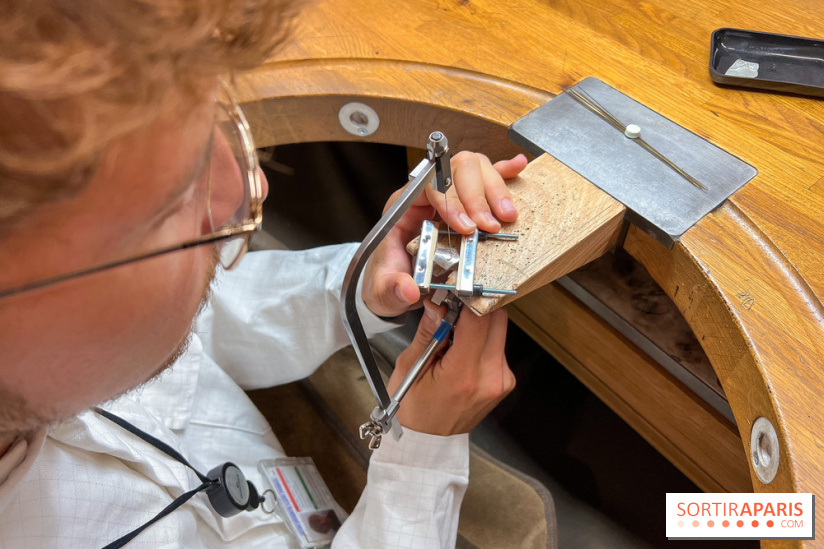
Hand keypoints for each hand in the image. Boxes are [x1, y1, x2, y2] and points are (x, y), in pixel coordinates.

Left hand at [362, 152, 527, 317]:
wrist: (394, 285)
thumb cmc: (389, 281)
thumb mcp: (384, 291)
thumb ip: (391, 289)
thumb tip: (408, 288)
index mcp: (403, 207)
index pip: (429, 186)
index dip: (451, 201)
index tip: (467, 227)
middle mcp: (426, 195)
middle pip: (456, 171)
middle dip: (477, 196)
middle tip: (491, 225)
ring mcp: (448, 195)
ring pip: (474, 170)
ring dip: (494, 188)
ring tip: (506, 215)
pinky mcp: (465, 202)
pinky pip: (485, 177)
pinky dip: (503, 171)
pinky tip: (518, 167)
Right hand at [388, 300, 515, 435]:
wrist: (428, 440)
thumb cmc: (414, 407)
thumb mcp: (410, 366)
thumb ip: (429, 331)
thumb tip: (438, 302)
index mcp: (464, 375)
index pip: (479, 320)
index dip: (468, 299)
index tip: (454, 291)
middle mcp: (490, 377)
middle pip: (497, 320)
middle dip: (476, 307)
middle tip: (453, 308)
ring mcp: (502, 380)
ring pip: (500, 330)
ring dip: (480, 322)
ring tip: (454, 333)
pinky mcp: (505, 381)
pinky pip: (499, 346)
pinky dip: (483, 339)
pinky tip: (463, 348)